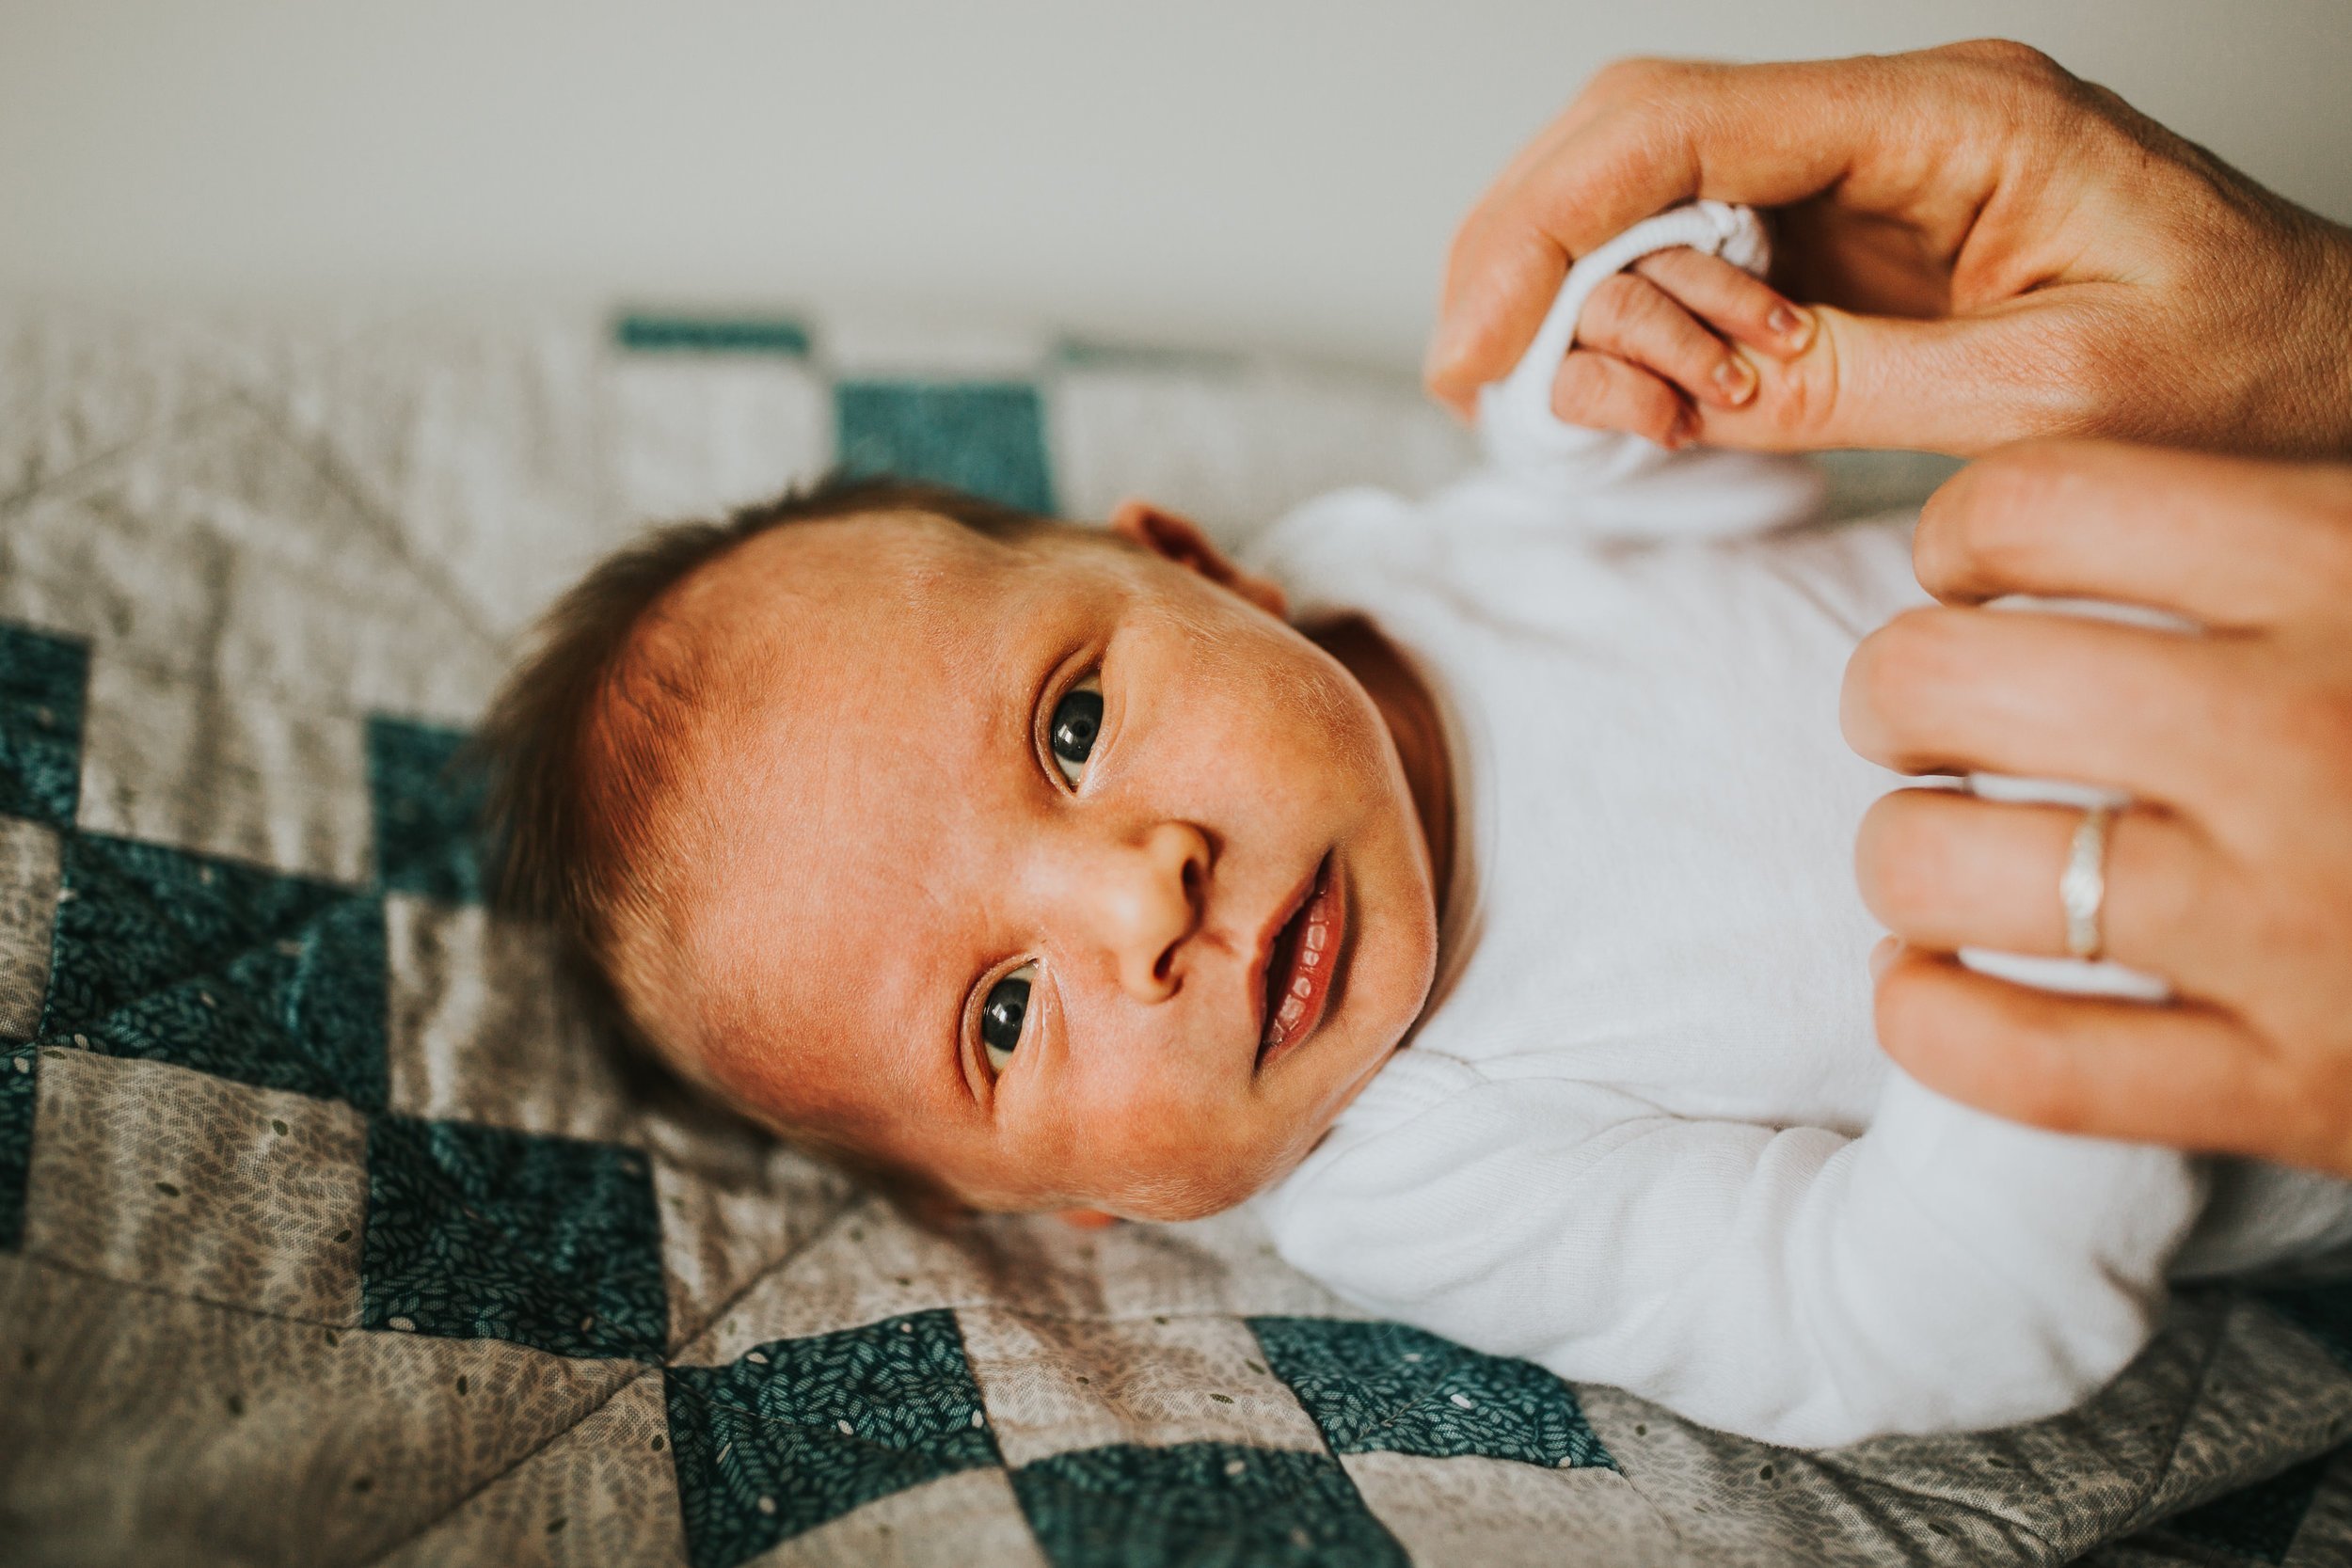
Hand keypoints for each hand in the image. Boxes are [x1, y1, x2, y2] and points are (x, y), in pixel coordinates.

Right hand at [1427, 42, 2351, 458]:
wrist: (2345, 377)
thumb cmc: (2253, 375)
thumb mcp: (2051, 401)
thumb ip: (1848, 384)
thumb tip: (1680, 388)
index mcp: (1949, 119)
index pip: (1683, 123)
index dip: (1544, 225)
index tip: (1474, 346)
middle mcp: (1893, 126)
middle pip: (1639, 140)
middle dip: (1535, 259)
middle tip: (1485, 382)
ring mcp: (1871, 182)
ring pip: (1656, 203)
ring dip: (1598, 314)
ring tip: (1630, 421)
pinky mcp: (1860, 249)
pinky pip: (1708, 266)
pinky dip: (1653, 339)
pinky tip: (1662, 407)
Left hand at [1845, 440, 2351, 1174]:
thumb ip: (2281, 525)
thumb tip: (2060, 509)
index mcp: (2349, 567)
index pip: (2028, 501)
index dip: (1954, 537)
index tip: (1964, 575)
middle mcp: (2306, 736)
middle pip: (1939, 680)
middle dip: (1895, 695)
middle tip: (1925, 717)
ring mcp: (2292, 925)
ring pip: (1941, 866)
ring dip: (1899, 853)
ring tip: (1935, 846)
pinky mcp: (2293, 1091)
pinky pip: (2008, 1059)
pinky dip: (1927, 1015)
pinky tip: (1932, 980)